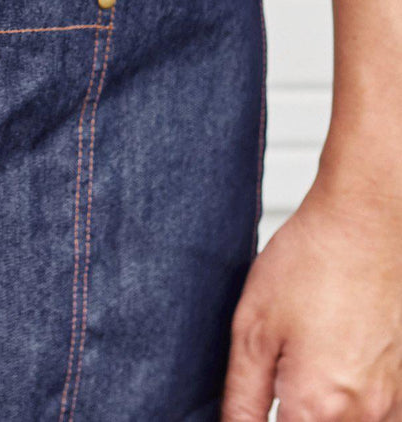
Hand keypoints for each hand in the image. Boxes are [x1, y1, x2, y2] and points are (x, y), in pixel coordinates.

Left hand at [223, 175, 401, 419]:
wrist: (367, 227)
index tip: (254, 408)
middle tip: (275, 389)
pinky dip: (352, 408)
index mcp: (316, 407)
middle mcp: (364, 416)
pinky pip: (380, 417)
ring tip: (303, 375)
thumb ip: (242, 394)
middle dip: (292, 416)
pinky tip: (333, 374)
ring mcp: (394, 405)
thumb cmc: (311, 265)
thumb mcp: (253, 328)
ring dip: (321, 416)